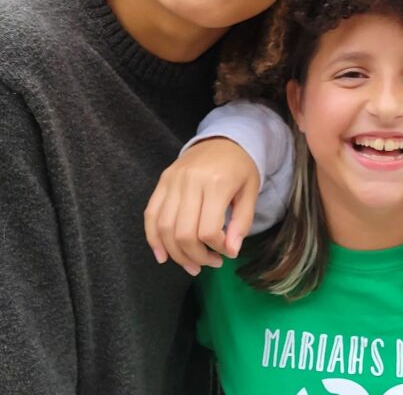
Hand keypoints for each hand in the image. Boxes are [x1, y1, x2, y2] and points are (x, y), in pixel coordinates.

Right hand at [144, 138, 259, 275]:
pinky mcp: (162, 181)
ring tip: (190, 265)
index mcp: (217, 183)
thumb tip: (231, 252)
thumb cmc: (240, 167)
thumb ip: (242, 222)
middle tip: (209, 264)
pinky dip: (153, 238)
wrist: (224, 139)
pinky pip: (151, 214)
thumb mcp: (251, 191)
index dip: (216, 248)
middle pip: (183, 233)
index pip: (208, 229)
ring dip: (175, 253)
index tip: (226, 251)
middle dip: (195, 256)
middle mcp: (191, 181)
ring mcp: (173, 180)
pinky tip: (163, 255)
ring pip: (164, 227)